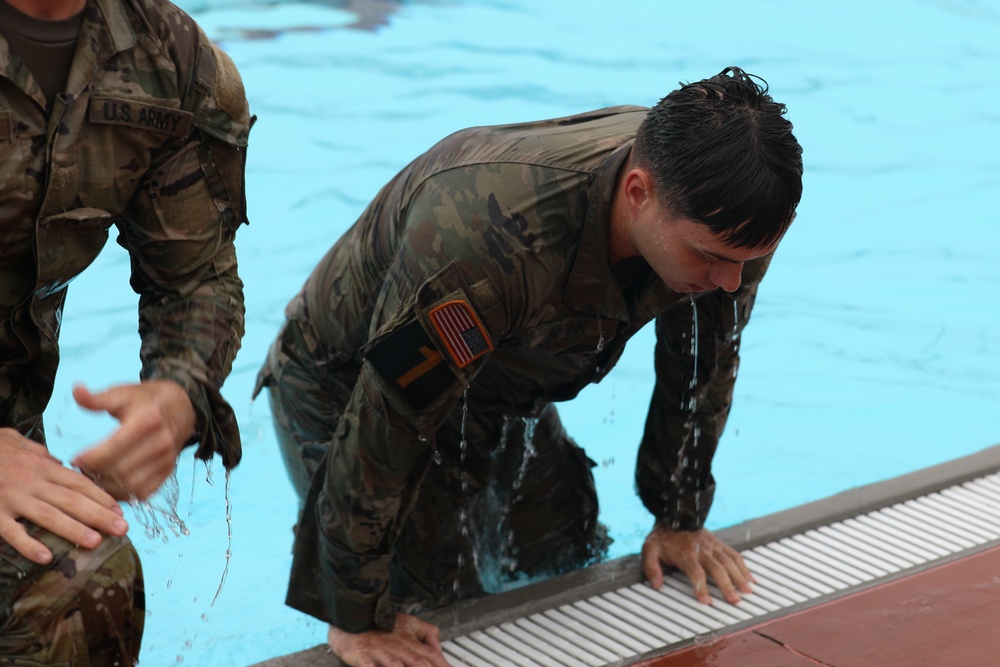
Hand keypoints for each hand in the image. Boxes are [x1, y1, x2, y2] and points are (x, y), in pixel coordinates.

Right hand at [0, 428, 127, 563]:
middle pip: (71, 500)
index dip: (101, 497)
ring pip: (48, 515)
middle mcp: (30, 482)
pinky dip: (28, 544)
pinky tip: (45, 557)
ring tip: (95, 542)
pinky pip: (11, 531)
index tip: (120, 510)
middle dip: (99, 515)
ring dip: (73, 529)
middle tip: (122, 529)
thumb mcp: (18, 443)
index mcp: (40, 466)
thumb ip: (41, 454)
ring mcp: (11, 498)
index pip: (78, 482)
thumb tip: (61, 463)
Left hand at [71, 380, 195, 500]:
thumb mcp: (123, 393)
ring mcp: (166, 459)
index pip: (114, 448)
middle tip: (80, 469)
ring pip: (130, 485)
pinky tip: (109, 483)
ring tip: (92, 476)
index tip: (74, 459)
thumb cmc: (146, 400)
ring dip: (107, 486)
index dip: (90, 458)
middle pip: (120, 469)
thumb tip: (76, 390)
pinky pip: (142, 493)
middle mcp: (161, 442)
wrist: (182, 407)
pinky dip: (123, 493)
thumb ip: (97, 398)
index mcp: (148, 419)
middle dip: (95, 473)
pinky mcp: (168, 471)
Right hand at [327, 613, 451, 666]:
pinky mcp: (362, 656)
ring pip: (396, 665)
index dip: (442, 664)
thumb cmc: (379, 623)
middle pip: (418, 663)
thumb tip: (440, 647)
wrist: (352, 616)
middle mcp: (397, 647)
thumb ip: (427, 633)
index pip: (432, 655)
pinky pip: (369, 666)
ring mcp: (380, 652)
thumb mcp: (407, 623)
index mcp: (409, 640)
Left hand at [641, 524, 753, 604]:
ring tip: (747, 591)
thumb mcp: (650, 548)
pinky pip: (734, 554)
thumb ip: (651, 567)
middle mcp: (702, 550)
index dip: (701, 587)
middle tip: (734, 600)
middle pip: (717, 569)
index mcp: (686, 554)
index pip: (695, 572)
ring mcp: (712, 546)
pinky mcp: (719, 544)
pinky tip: (750, 578)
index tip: (706, 601)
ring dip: (739, 577)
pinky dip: (744, 566)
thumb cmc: (663, 536)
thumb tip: (656, 585)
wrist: (675, 514)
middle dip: (726, 585)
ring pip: (729, 562)